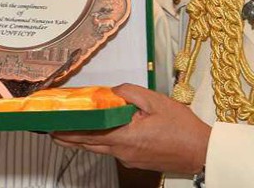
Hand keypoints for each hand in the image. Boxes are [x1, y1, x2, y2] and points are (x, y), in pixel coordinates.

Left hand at [52, 84, 210, 173]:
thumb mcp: (156, 100)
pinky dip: (102, 141)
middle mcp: (123, 151)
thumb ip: (130, 93)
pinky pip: (113, 150)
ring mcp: (129, 158)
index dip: (68, 130)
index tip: (53, 125)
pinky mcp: (136, 160)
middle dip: (69, 137)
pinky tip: (102, 133)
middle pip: (89, 144)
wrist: (200, 151)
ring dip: (84, 140)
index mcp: (125, 136)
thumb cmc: (182, 128)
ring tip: (69, 132)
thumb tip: (113, 92)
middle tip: (52, 130)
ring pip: (100, 148)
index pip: (87, 133)